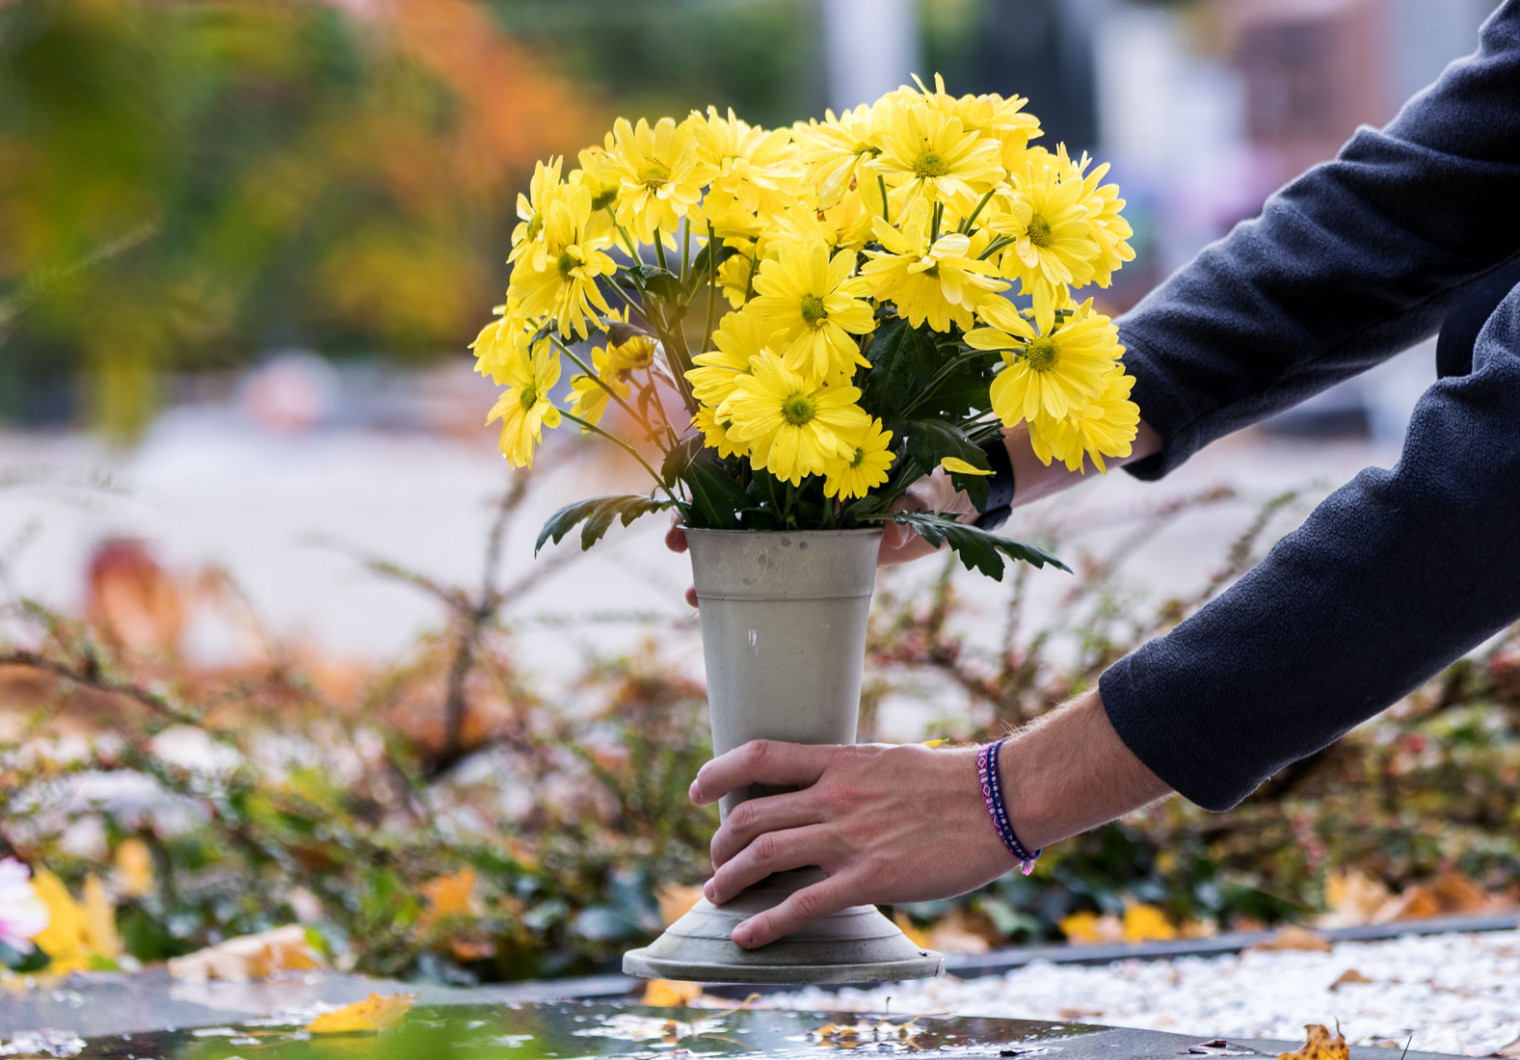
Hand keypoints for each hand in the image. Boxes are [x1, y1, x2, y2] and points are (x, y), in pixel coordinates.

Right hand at [669, 466, 977, 601]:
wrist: (952, 507)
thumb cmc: (935, 483)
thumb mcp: (923, 491)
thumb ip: (909, 508)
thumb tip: (897, 535)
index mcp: (814, 461)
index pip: (750, 453)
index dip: (712, 464)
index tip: (687, 481)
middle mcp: (800, 493)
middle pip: (731, 500)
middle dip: (695, 518)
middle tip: (674, 541)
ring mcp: (803, 527)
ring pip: (741, 539)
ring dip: (709, 562)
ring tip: (692, 593)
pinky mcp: (814, 558)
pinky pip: (769, 573)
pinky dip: (739, 589)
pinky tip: (716, 608)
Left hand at [688, 739, 1016, 948]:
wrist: (998, 799)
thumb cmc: (951, 780)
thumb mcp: (888, 760)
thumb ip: (850, 775)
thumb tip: (826, 787)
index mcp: (839, 762)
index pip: (759, 756)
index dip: (718, 772)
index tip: (697, 791)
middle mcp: (834, 796)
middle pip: (750, 815)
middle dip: (722, 843)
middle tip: (717, 862)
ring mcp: (849, 837)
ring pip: (765, 856)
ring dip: (731, 879)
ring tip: (718, 894)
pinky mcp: (870, 877)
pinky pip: (804, 903)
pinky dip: (767, 922)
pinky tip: (747, 935)